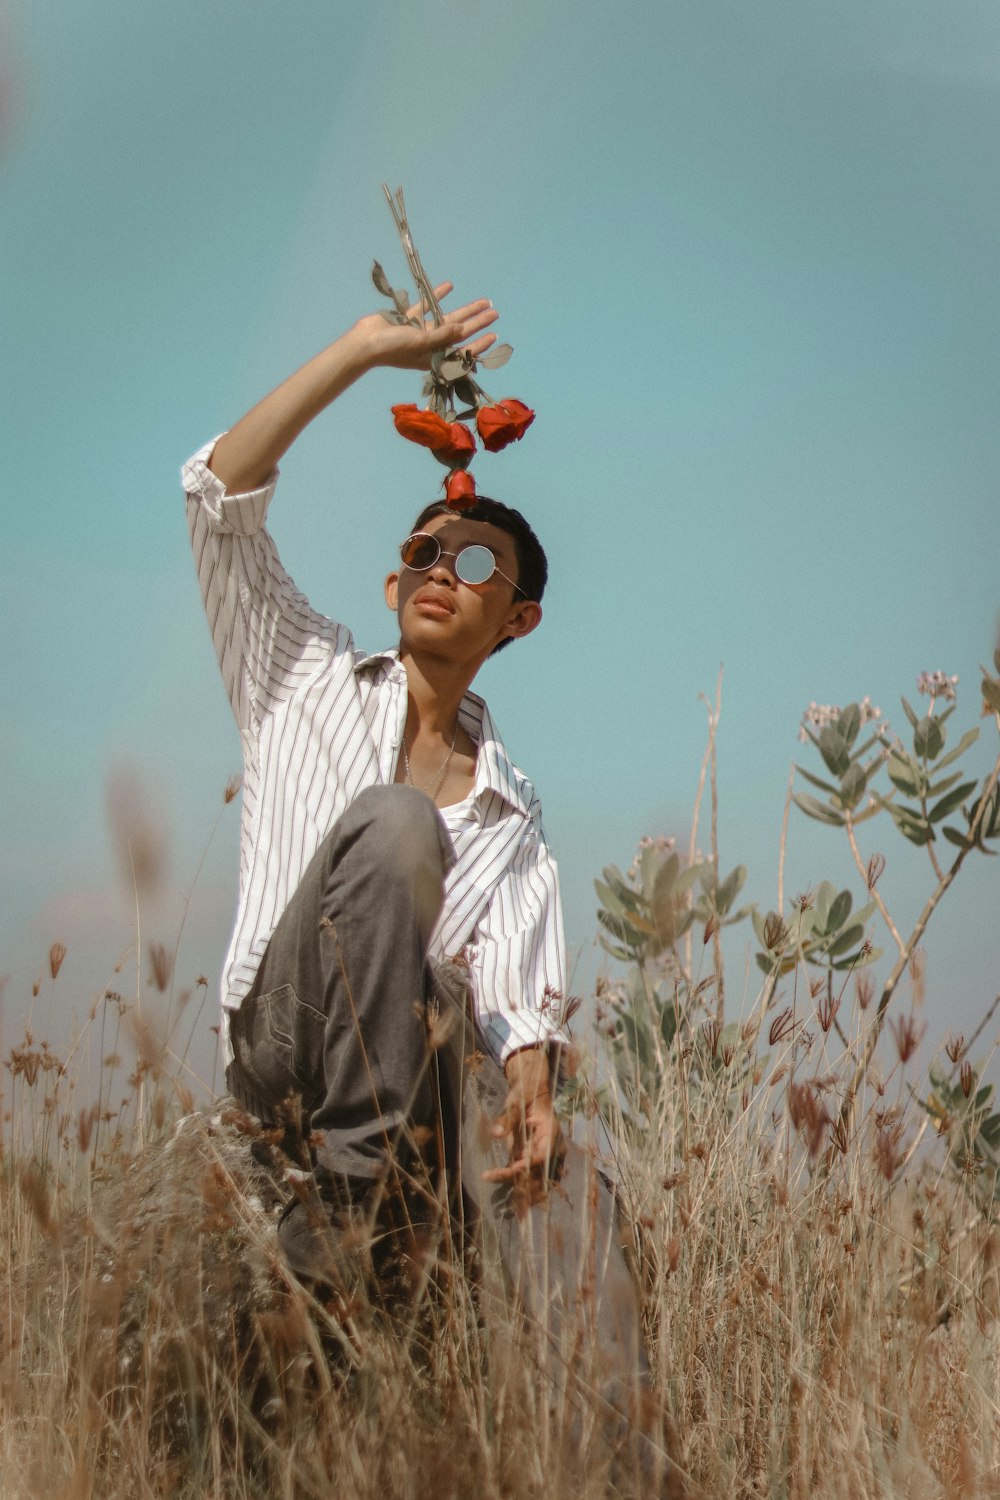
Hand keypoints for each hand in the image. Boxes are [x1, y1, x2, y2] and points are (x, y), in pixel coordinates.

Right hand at [354, 281, 498, 371]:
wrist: (364, 342)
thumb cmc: (392, 348)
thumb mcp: (420, 343)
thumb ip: (441, 335)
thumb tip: (462, 329)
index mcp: (435, 356)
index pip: (463, 349)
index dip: (479, 342)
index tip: (494, 334)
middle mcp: (430, 345)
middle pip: (460, 331)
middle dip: (478, 322)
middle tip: (494, 312)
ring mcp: (419, 331)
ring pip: (448, 318)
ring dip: (465, 310)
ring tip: (482, 301)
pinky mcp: (408, 319)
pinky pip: (427, 306)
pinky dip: (437, 296)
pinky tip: (449, 286)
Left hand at [483, 1046, 564, 1208]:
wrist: (531, 1091)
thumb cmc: (524, 1094)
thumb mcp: (514, 1103)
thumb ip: (506, 1120)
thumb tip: (496, 1134)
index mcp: (550, 1132)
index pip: (543, 1154)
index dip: (529, 1164)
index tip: (513, 1169)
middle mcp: (551, 1146)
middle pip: (542, 1172)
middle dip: (528, 1188)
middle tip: (512, 1204)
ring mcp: (544, 1154)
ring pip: (539, 1179)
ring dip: (526, 1193)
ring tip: (512, 1210)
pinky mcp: (534, 1157)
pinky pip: (531, 1177)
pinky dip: (521, 1187)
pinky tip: (512, 1203)